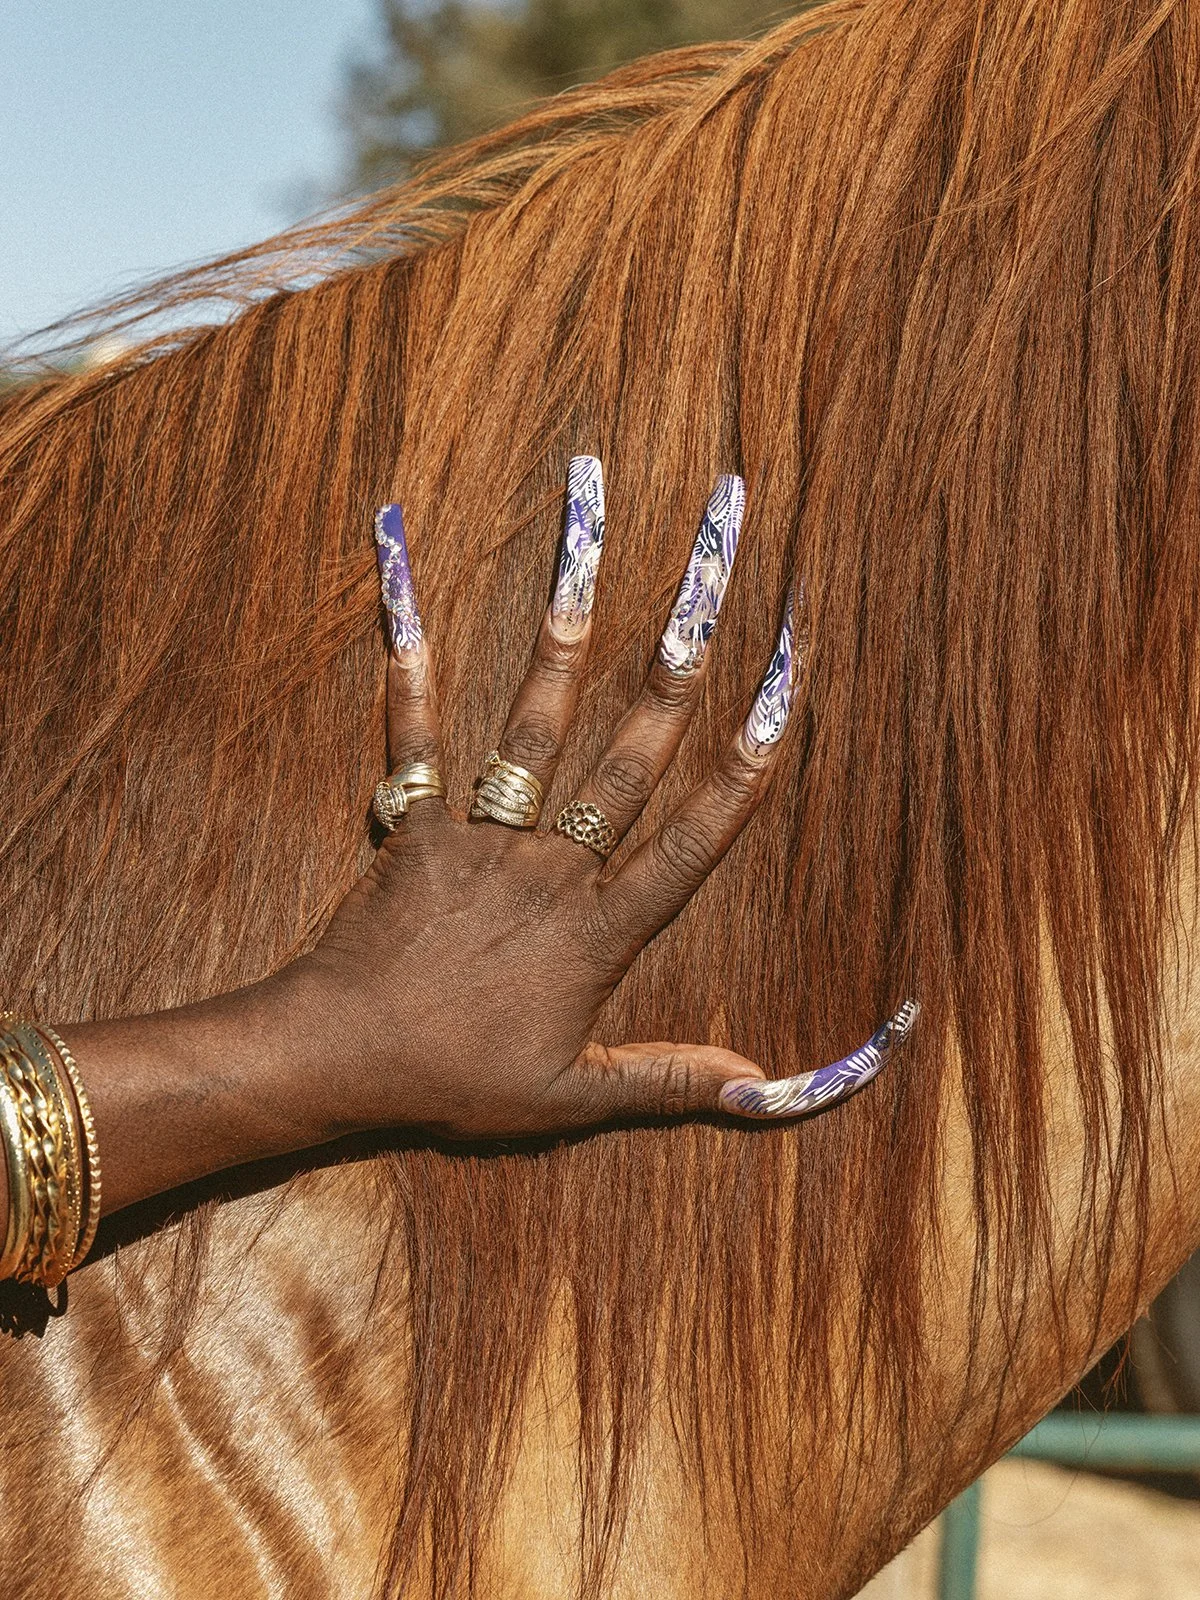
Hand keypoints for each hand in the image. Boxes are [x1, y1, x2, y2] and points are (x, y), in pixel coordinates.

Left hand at [299, 460, 912, 1140]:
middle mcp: (550, 869)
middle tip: (712, 581)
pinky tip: (408, 594)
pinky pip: (414, 741)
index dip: (743, 770)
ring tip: (587, 546)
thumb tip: (766, 1087)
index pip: (691, 843)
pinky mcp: (414, 827)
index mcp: (597, 932)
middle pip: (629, 758)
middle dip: (680, 665)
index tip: (783, 694)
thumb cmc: (456, 1081)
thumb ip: (669, 1079)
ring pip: (536, 725)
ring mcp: (481, 840)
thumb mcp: (572, 1098)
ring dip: (564, 633)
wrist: (340, 1059)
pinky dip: (412, 672)